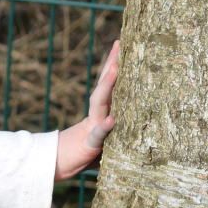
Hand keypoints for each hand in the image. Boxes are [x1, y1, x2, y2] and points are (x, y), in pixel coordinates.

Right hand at [55, 40, 120, 179]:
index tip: (122, 43)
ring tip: (116, 69)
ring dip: (107, 86)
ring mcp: (93, 126)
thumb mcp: (109, 137)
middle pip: (105, 85)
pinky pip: (99, 133)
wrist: (61, 164)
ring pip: (100, 102)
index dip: (115, 64)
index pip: (110, 84)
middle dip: (112, 65)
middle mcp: (97, 113)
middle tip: (119, 45)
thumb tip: (146, 123)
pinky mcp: (90, 143)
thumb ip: (121, 128)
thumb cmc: (89, 152)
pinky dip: (105, 126)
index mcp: (103, 110)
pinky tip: (111, 119)